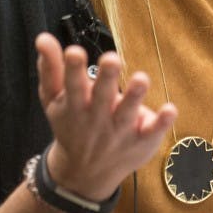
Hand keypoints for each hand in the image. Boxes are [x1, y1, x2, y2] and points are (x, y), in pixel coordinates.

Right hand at [35, 32, 176, 200]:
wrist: (83, 175)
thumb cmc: (70, 125)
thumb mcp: (54, 100)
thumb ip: (51, 68)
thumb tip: (42, 37)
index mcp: (75, 105)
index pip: (72, 84)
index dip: (73, 68)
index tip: (74, 51)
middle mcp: (97, 118)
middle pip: (102, 96)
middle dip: (106, 78)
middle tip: (112, 59)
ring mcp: (120, 130)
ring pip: (127, 112)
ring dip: (134, 96)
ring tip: (141, 78)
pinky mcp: (140, 140)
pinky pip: (152, 131)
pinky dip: (161, 122)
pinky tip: (170, 109)